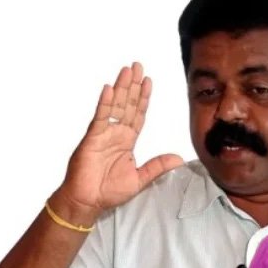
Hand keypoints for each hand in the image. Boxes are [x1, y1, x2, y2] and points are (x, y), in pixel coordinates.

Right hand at [51, 63, 183, 219]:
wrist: (88, 201)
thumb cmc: (109, 191)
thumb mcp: (140, 178)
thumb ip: (157, 166)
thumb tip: (179, 158)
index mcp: (127, 141)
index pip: (138, 114)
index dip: (144, 98)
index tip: (149, 82)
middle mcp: (116, 133)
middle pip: (128, 105)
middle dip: (133, 85)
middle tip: (138, 66)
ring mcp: (104, 133)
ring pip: (116, 106)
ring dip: (122, 88)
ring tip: (127, 70)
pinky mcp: (92, 138)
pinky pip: (101, 117)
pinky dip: (105, 103)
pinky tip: (110, 89)